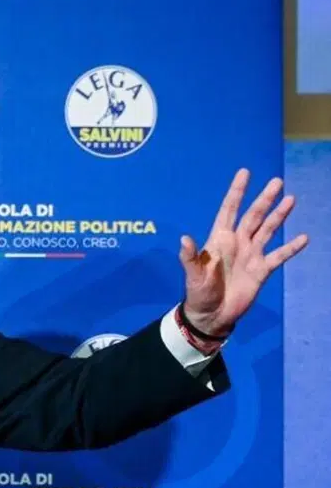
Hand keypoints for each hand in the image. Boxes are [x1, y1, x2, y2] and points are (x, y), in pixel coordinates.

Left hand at [179, 168, 308, 336]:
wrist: (212, 315)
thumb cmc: (199, 293)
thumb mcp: (192, 275)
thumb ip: (190, 257)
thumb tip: (184, 238)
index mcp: (219, 240)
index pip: (229, 210)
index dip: (236, 192)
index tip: (244, 173)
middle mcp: (237, 243)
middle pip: (253, 216)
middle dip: (264, 199)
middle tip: (277, 181)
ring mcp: (251, 255)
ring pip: (267, 230)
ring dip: (279, 216)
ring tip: (291, 199)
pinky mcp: (262, 270)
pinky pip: (279, 256)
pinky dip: (291, 247)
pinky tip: (303, 238)